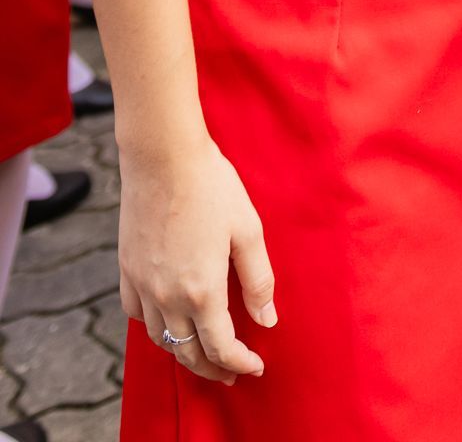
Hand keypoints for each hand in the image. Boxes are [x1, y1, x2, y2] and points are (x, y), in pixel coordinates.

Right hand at [119, 134, 275, 384]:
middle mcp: (167, 296)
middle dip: (212, 368)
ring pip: (160, 338)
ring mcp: (143, 284)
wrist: (163, 156)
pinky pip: (136, 313)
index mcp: (202, 290)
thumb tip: (266, 320)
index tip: (254, 367)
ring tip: (201, 352)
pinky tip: (166, 319)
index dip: (240, 363)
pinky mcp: (127, 268)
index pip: (220, 347)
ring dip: (182, 352)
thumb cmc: (212, 186)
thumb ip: (258, 280)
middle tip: (231, 373)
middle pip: (187, 351)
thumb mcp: (248, 230)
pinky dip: (153, 326)